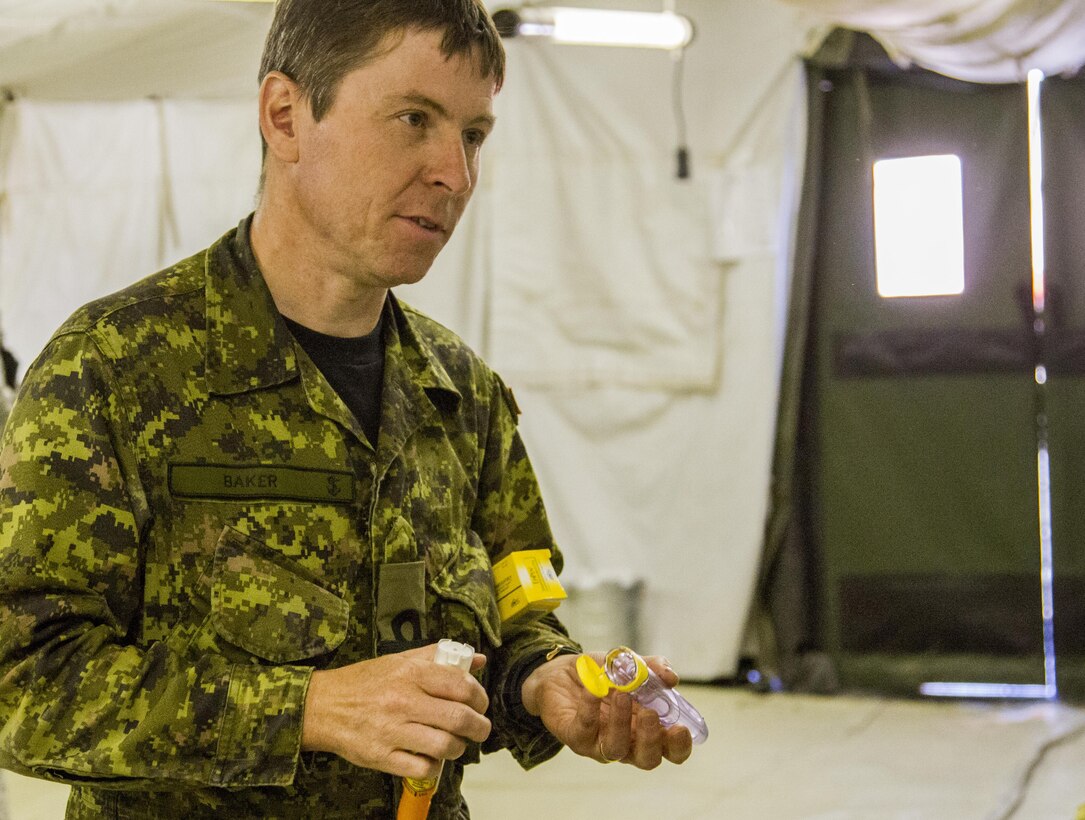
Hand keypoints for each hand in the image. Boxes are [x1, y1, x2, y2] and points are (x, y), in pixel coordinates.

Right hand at [301, 644, 490, 779]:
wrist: (322, 706)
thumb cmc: (364, 682)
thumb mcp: (399, 660)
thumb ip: (438, 657)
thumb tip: (477, 659)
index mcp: (410, 673)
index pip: (461, 685)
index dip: (480, 696)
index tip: (480, 703)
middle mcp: (403, 700)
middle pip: (459, 718)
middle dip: (479, 726)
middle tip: (479, 728)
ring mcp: (391, 730)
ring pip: (444, 745)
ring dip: (459, 747)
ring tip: (457, 743)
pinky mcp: (381, 756)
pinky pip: (422, 768)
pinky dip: (435, 766)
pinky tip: (433, 757)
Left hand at [521, 653, 693, 769]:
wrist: (561, 673)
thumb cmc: (601, 676)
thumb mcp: (629, 666)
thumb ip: (652, 669)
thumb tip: (671, 677)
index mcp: (646, 730)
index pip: (670, 751)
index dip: (679, 746)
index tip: (682, 728)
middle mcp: (626, 743)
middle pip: (647, 759)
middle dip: (651, 739)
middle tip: (649, 713)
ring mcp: (599, 744)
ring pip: (615, 748)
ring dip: (621, 721)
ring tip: (621, 694)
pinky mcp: (575, 737)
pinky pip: (585, 728)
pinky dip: (591, 707)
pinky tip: (594, 688)